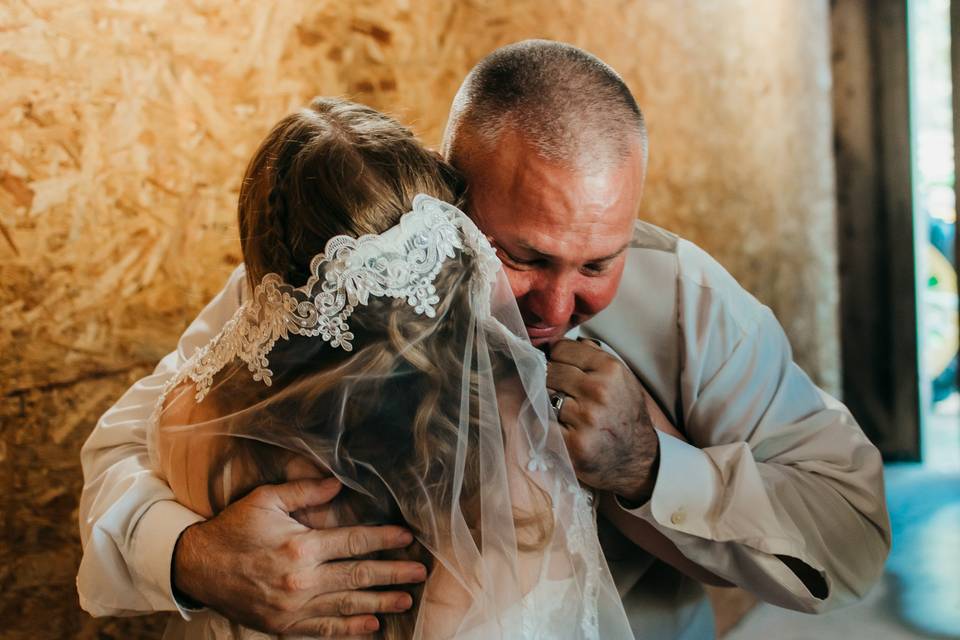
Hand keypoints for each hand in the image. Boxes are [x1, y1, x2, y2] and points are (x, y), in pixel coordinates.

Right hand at [173, 477, 426, 636]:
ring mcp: (293, 607)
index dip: (384, 539)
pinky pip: (323, 630)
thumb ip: (305, 490)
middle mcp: (301, 580)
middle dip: (393, 574)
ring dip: (380, 603)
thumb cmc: (233, 528)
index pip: (353, 542)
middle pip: (358, 576)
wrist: (196, 566)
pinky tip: (372, 627)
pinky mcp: (283, 626)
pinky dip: (349, 630)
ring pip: (347, 606)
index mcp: (300, 546)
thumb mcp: (266, 500)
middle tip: (420, 573)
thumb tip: (338, 483)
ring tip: (406, 600)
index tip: (407, 538)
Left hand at [546, 338, 663, 502]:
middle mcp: (599, 391)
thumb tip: (558, 342)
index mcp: (610, 370)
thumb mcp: (620, 378)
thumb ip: (593, 356)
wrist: (638, 459)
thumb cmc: (624, 414)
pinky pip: (541, 424)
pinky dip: (543, 425)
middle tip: (558, 393)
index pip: (561, 349)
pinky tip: (558, 428)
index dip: (556, 358)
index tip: (558, 367)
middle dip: (549, 381)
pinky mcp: (574, 444)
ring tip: (560, 411)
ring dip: (545, 403)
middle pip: (549, 371)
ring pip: (543, 397)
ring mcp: (586, 418)